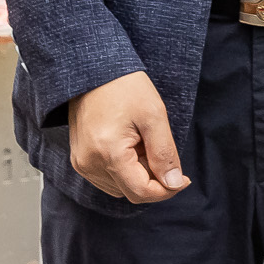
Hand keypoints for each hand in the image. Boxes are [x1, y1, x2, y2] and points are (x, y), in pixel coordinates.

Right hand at [68, 71, 187, 201]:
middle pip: (130, 192)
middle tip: (161, 150)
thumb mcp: (154, 116)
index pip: (141, 192)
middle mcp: (89, 164)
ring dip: (139, 174)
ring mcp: (81, 163)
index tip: (184, 178)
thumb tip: (174, 183)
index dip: (167, 190)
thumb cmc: (124, 87)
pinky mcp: (80, 159)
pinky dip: (125, 169)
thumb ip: (164, 153)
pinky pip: (108, 178)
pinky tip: (131, 145)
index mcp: (108, 154)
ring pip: (120, 187)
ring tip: (143, 142)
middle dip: (153, 179)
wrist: (93, 71)